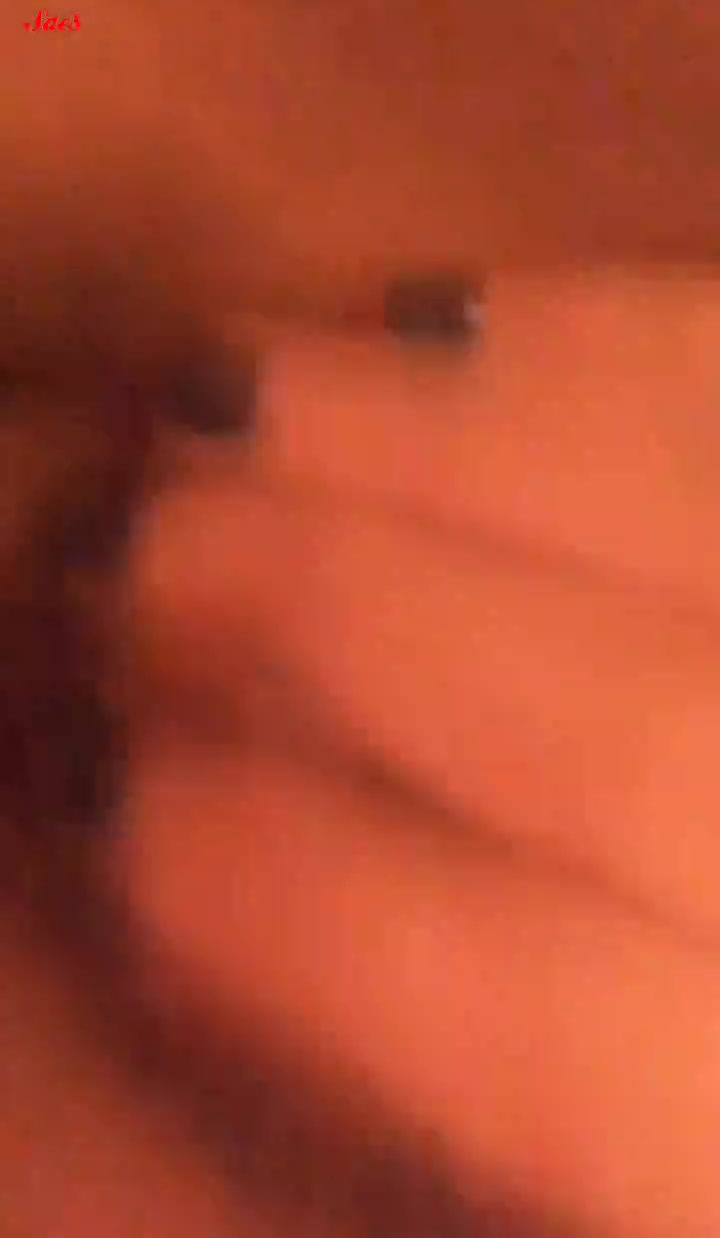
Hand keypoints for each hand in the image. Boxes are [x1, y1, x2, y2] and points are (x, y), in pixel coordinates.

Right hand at [116, 268, 719, 1237]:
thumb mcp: (700, 1168)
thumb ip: (542, 1077)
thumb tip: (285, 920)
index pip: (544, 1031)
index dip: (312, 910)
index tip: (125, 805)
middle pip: (641, 739)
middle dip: (353, 624)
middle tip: (152, 538)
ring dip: (480, 448)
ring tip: (269, 392)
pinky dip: (656, 350)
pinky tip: (504, 320)